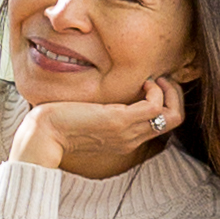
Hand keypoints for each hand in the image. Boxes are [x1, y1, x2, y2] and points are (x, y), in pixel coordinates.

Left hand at [11, 76, 185, 178]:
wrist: (44, 135)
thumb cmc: (60, 123)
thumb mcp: (90, 118)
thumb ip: (105, 112)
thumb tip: (109, 96)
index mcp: (127, 139)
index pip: (164, 124)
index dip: (167, 101)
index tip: (153, 84)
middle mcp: (132, 138)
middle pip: (175, 119)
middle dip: (175, 94)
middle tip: (159, 79)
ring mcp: (128, 131)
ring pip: (173, 115)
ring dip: (169, 90)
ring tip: (153, 79)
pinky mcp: (119, 120)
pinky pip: (155, 106)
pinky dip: (155, 90)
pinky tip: (143, 82)